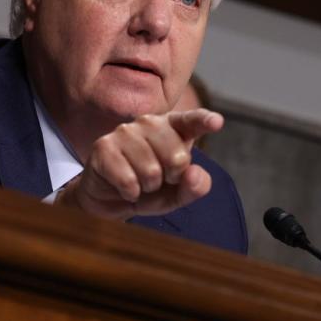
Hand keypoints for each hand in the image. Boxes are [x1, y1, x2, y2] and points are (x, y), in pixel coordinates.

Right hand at [55, 108, 222, 219]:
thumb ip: (194, 186)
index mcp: (173, 127)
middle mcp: (149, 123)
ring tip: (139, 182)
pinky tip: (124, 187)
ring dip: (147, 187)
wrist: (110, 199)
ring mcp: (125, 131)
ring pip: (151, 171)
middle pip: (176, 156)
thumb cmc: (148, 189)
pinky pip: (128, 180)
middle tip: (157, 179)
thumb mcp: (177, 194)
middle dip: (170, 178)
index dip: (205, 121)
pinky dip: (130, 193)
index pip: (192, 121)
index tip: (216, 122)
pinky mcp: (104, 146)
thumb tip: (193, 174)